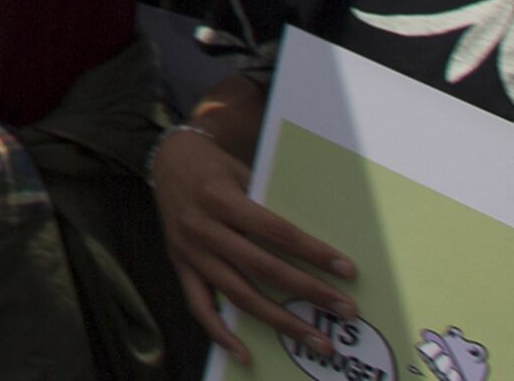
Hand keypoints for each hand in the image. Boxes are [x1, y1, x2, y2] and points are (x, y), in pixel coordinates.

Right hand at [155, 119, 354, 361]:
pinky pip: (200, 306)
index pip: (276, 231)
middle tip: (345, 310)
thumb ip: (268, 202)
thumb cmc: (214, 164)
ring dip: (280, 322)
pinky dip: (221, 333)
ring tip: (316, 340)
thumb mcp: (241, 171)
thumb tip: (313, 241)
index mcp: (220, 198)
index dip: (313, 252)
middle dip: (308, 291)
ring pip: (238, 295)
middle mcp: (202, 227)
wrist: (166, 158)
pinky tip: (246, 354)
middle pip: (263, 268)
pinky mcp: (180, 266)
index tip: (347, 269)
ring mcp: (189, 252)